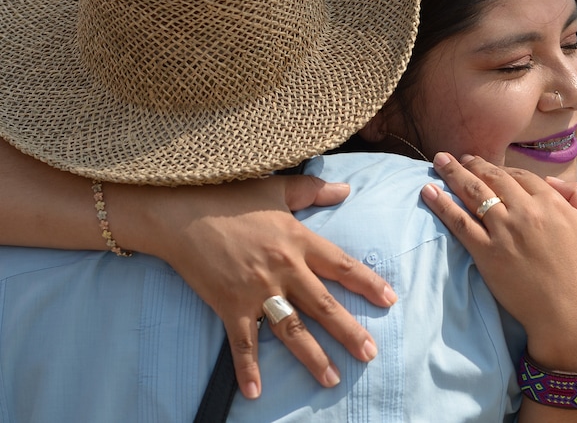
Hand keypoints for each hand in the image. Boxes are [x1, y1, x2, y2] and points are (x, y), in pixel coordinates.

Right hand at [116, 175, 395, 398]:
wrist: (182, 213)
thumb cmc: (230, 197)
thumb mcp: (276, 189)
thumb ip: (313, 190)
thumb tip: (346, 188)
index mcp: (297, 240)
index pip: (341, 265)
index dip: (368, 283)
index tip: (390, 300)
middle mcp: (283, 269)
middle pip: (323, 305)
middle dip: (349, 332)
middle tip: (370, 354)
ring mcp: (257, 290)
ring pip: (292, 329)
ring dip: (313, 356)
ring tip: (333, 379)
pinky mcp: (230, 305)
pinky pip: (242, 342)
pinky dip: (247, 368)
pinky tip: (255, 392)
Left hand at [421, 153, 576, 371]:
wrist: (569, 315)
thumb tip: (553, 181)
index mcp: (551, 204)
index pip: (520, 175)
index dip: (500, 168)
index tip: (487, 165)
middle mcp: (525, 212)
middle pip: (493, 178)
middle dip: (473, 164)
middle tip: (458, 158)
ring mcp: (503, 231)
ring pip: (473, 193)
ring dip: (453, 173)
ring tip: (439, 161)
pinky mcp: (486, 252)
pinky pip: (459, 222)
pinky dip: (442, 204)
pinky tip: (429, 191)